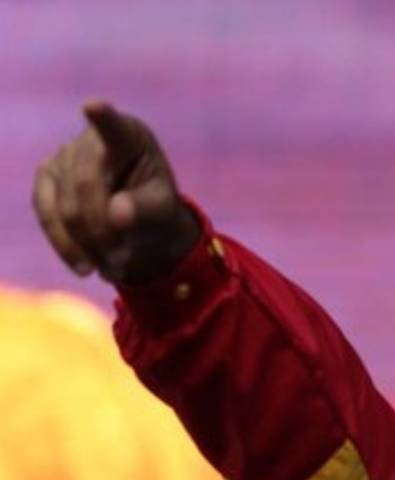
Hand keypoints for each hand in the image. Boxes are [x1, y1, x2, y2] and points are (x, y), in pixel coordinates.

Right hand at [32, 101, 200, 284]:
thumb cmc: (156, 209)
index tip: (94, 108)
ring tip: (115, 269)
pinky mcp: (45, 178)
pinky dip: (65, 245)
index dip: (103, 118)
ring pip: (64, 207)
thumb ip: (146, 210)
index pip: (113, 127)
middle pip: (86, 187)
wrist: (137, 223)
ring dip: (88, 245)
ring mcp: (63, 156)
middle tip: (122, 265)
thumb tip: (116, 215)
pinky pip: (46, 214)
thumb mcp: (163, 211)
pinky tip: (84, 267)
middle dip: (102, 232)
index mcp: (130, 136)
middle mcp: (90, 139)